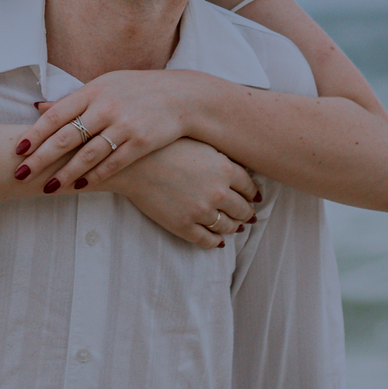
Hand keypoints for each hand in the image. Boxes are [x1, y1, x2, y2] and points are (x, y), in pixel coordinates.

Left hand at [14, 70, 200, 191]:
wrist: (181, 96)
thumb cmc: (137, 90)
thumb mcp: (104, 85)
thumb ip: (73, 99)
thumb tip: (38, 107)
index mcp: (93, 90)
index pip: (56, 114)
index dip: (35, 133)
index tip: (18, 150)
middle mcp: (106, 107)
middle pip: (66, 137)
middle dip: (41, 158)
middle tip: (21, 174)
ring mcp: (124, 125)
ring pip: (87, 154)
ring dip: (66, 173)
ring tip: (48, 188)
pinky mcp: (141, 142)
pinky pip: (113, 163)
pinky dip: (95, 176)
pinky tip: (80, 187)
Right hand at [105, 140, 259, 247]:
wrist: (134, 163)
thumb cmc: (165, 148)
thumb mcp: (200, 146)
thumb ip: (221, 160)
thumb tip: (239, 174)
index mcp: (224, 169)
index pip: (249, 188)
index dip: (252, 194)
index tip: (253, 198)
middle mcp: (218, 192)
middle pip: (242, 209)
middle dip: (246, 213)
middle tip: (248, 215)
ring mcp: (201, 211)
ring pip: (227, 226)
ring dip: (233, 228)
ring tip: (234, 227)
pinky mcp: (184, 226)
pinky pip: (207, 240)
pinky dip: (216, 242)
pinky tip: (218, 240)